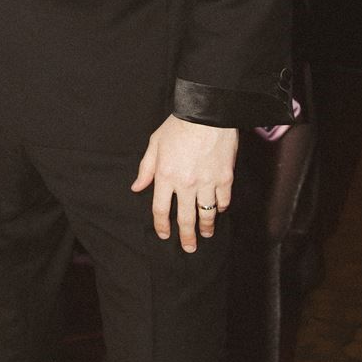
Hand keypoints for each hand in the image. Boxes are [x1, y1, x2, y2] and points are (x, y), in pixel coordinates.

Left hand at [131, 114, 236, 252]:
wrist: (208, 113)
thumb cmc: (178, 126)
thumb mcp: (154, 144)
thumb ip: (146, 169)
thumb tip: (137, 188)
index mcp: (165, 176)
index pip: (161, 209)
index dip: (161, 225)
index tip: (165, 235)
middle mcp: (185, 184)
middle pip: (185, 218)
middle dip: (186, 236)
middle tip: (189, 248)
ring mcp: (207, 182)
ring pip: (206, 213)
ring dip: (206, 227)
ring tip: (206, 234)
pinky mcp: (225, 177)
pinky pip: (223, 200)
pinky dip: (221, 207)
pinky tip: (218, 211)